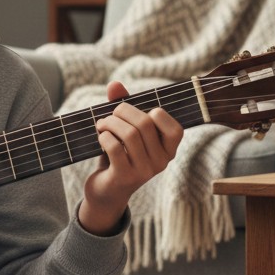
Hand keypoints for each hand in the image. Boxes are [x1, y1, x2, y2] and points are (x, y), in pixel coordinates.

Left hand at [78, 81, 182, 236]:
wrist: (105, 191)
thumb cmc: (118, 156)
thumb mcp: (124, 131)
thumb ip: (122, 107)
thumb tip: (115, 84)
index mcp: (169, 150)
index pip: (174, 127)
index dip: (153, 113)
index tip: (134, 115)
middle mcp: (162, 162)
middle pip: (145, 124)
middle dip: (121, 112)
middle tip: (108, 116)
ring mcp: (144, 171)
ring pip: (129, 134)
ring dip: (109, 123)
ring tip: (101, 125)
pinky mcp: (125, 177)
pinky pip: (114, 147)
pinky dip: (104, 136)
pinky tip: (100, 138)